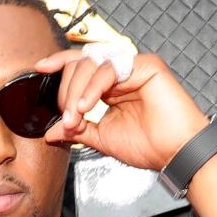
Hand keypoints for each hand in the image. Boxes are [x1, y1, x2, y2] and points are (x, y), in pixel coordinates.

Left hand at [33, 47, 211, 172]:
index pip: (80, 65)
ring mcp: (134, 67)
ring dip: (76, 91)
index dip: (59, 63)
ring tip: (76, 116)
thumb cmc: (150, 146)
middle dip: (66, 91)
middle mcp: (121, 73)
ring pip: (91, 63)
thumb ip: (77, 130)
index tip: (40, 69)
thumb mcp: (102, 138)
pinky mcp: (146, 66)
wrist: (175, 153)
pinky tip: (87, 106)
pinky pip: (110, 68)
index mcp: (112, 86)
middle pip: (81, 62)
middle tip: (67, 118)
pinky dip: (93, 87)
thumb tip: (50, 132)